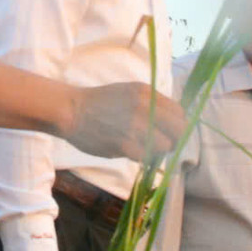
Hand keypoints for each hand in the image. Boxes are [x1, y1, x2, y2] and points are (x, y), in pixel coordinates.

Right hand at [66, 82, 184, 160]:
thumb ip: (152, 105)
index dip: (179, 125)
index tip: (171, 132)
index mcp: (147, 93)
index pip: (180, 112)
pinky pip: (146, 156)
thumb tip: (172, 123)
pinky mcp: (124, 144)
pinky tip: (134, 152)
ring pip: (165, 146)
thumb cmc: (101, 102)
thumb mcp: (131, 92)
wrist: (72, 110)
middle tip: (163, 144)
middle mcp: (145, 107)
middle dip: (174, 140)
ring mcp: (135, 126)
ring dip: (159, 151)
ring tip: (146, 149)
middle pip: (179, 130)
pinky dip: (143, 158)